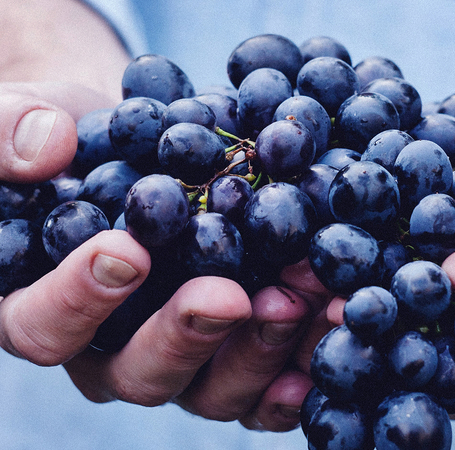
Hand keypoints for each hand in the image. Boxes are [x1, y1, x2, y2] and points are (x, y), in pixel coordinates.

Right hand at [0, 82, 321, 432]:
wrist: (142, 149)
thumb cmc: (76, 141)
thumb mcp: (28, 117)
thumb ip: (11, 130)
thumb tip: (44, 148)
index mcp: (44, 308)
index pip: (44, 325)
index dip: (79, 298)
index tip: (127, 252)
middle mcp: (112, 350)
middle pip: (139, 373)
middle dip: (187, 335)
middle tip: (230, 296)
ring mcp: (180, 358)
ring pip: (210, 389)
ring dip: (257, 351)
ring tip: (297, 300)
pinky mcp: (232, 353)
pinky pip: (262, 386)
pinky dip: (296, 370)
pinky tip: (327, 334)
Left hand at [278, 111, 454, 422]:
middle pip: (443, 359)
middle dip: (400, 330)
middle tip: (355, 306)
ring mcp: (419, 333)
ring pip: (383, 350)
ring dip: (338, 325)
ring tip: (300, 296)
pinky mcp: (374, 312)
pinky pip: (345, 318)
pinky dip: (313, 299)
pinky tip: (280, 277)